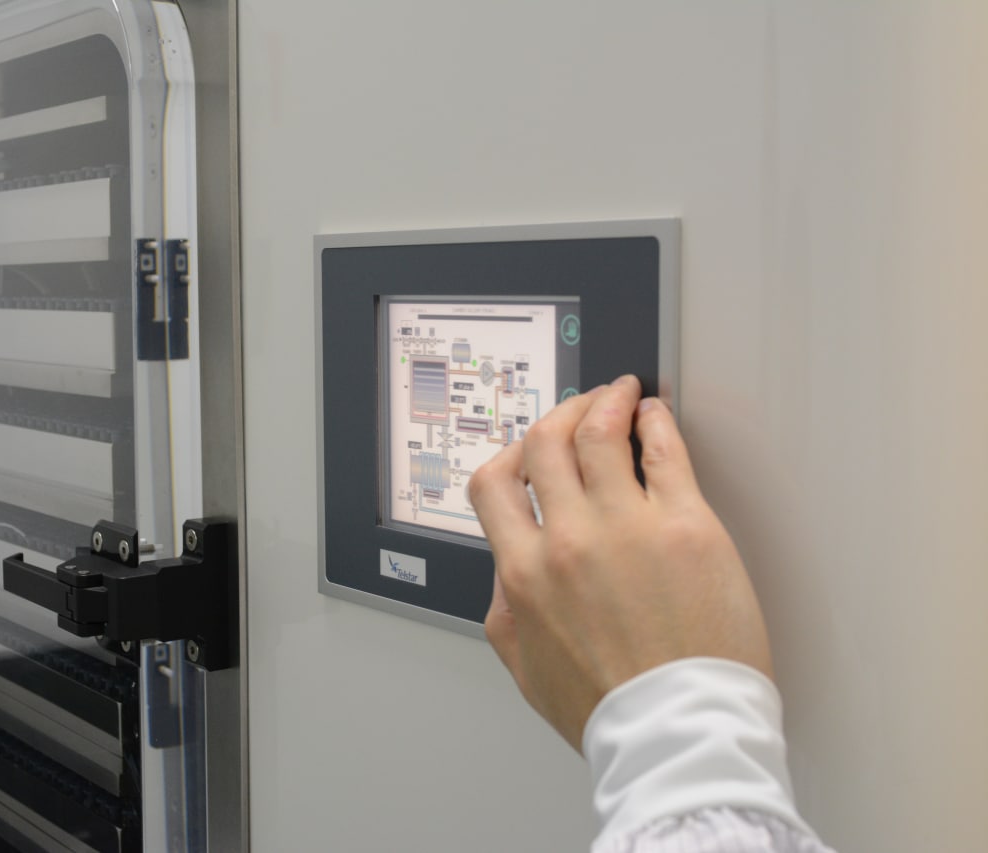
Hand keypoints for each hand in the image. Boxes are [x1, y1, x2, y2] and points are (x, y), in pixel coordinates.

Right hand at [468, 375, 772, 751]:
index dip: (509, 456)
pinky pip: (665, 451)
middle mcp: (568, 542)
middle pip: (545, 443)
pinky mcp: (686, 527)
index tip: (528, 451)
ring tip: (622, 393)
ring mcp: (627, 528)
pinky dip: (656, 421)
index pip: (494, 484)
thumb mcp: (526, 668)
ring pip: (600, 432)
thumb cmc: (612, 710)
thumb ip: (506, 610)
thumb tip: (507, 572)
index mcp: (524, 575)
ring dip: (606, 400)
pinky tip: (657, 417)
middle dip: (557, 414)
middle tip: (578, 407)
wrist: (678, 733)